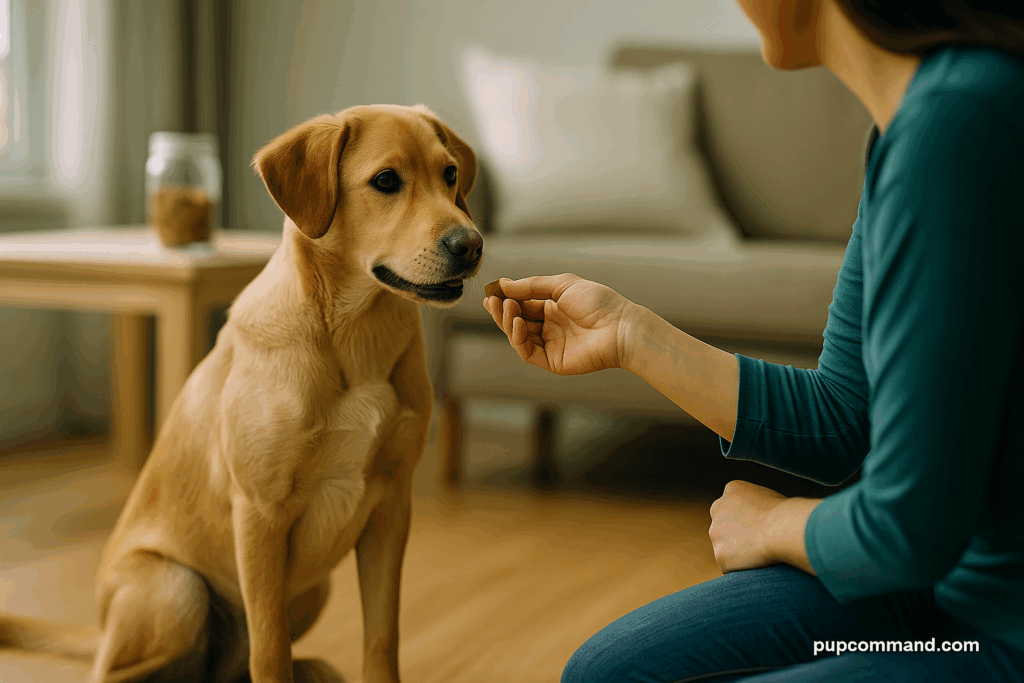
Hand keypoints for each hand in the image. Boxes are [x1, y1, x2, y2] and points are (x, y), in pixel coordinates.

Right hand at [482, 274, 644, 374]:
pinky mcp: (552, 362)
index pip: (523, 303)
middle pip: (517, 320)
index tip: (492, 291)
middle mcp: (550, 326)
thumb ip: (532, 286)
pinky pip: (527, 351)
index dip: (507, 298)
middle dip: (502, 310)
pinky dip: (517, 338)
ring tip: (504, 307)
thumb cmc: (598, 302)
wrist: (620, 327)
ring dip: (507, 321)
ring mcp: (550, 345)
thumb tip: (503, 284)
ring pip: (518, 336)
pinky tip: (516, 323)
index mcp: (553, 307)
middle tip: (491, 301)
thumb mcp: (562, 285)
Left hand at [709, 480, 786, 573]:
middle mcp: (717, 508)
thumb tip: (758, 518)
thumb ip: (755, 505)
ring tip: (760, 552)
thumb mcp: (768, 497)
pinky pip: (730, 565)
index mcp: (732, 490)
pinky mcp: (721, 555)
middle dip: (737, 535)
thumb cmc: (786, 514)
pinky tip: (757, 564)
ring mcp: (716, 532)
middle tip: (759, 542)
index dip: (748, 519)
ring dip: (739, 552)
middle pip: (724, 526)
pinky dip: (741, 568)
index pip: (734, 507)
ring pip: (725, 546)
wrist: (783, 529)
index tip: (761, 527)